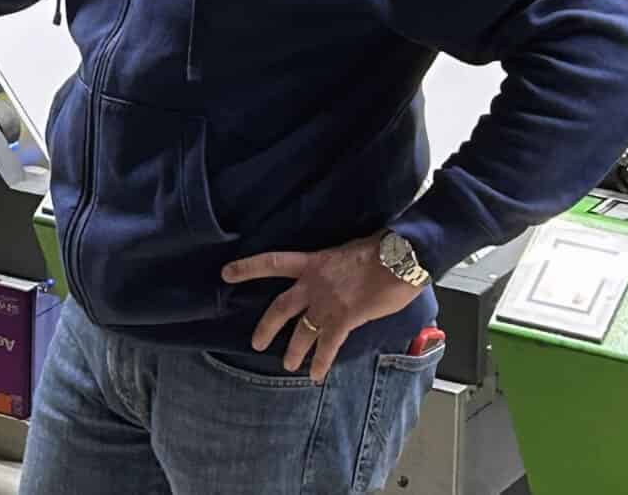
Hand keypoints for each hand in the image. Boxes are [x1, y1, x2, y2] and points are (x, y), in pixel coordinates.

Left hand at [225, 233, 426, 381]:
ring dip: (294, 351)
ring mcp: (328, 302)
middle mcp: (314, 283)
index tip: (225, 274)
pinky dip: (321, 362)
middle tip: (256, 343)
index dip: (247, 268)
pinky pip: (328, 345)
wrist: (401, 258)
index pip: (272, 262)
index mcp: (312, 261)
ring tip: (288, 365)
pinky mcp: (345, 318)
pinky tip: (316, 376)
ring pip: (302, 331)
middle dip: (266, 327)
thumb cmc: (381, 251)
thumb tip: (335, 278)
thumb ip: (334, 268)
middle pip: (280, 307)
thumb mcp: (347, 252)